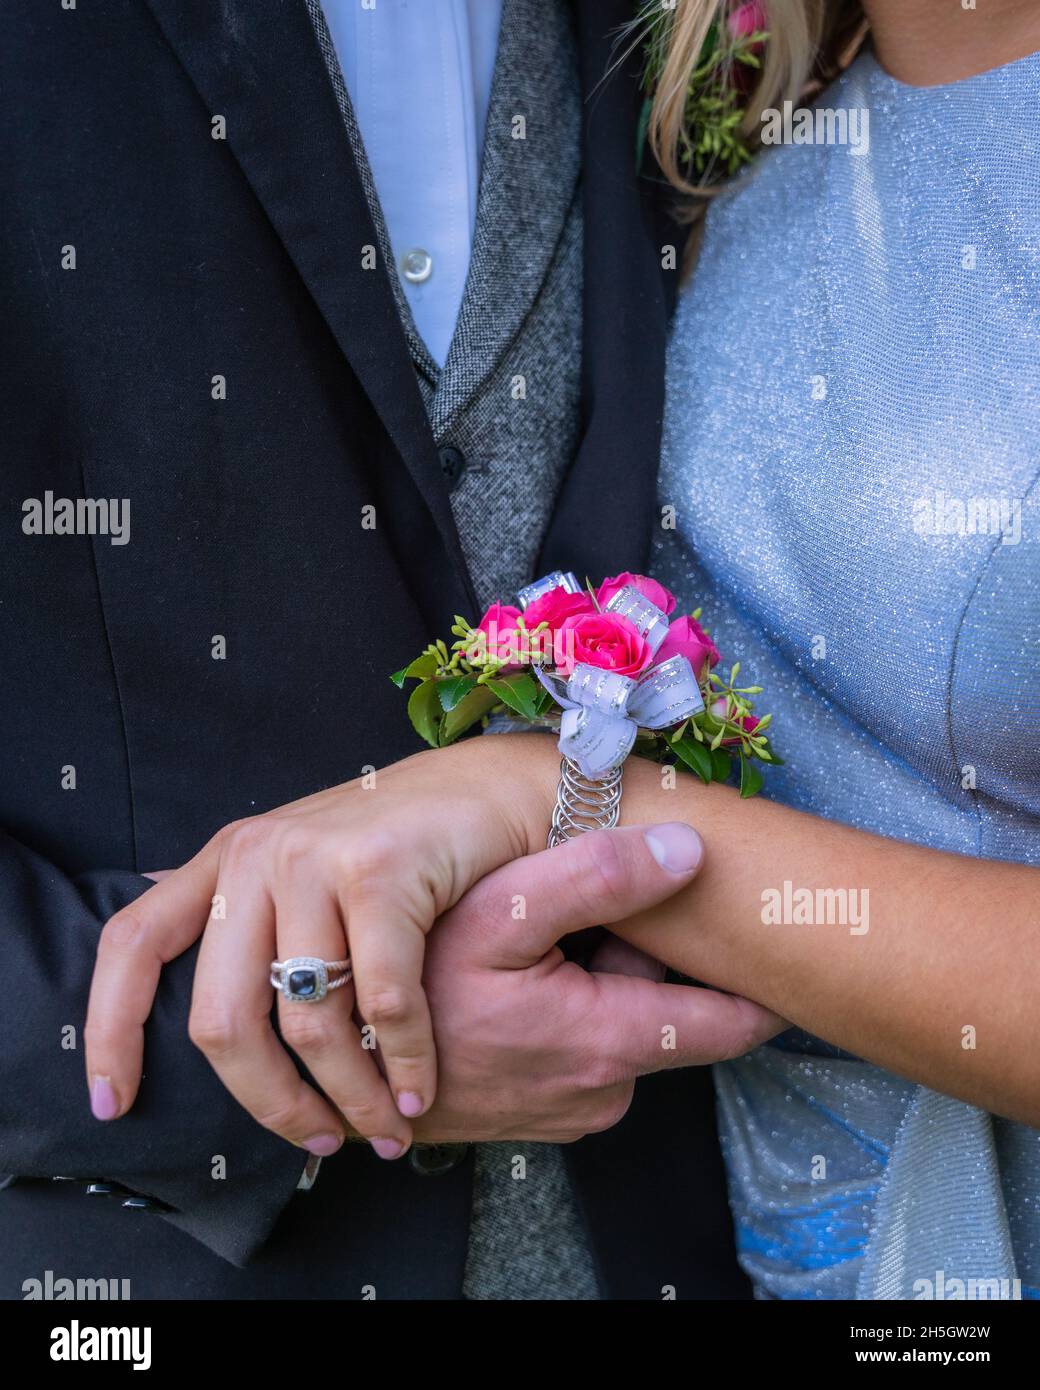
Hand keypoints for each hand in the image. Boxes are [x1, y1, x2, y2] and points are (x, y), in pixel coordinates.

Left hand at [85, 736, 558, 1156]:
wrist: (494, 793)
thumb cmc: (408, 849)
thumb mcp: (311, 871)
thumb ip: (257, 922)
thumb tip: (196, 1009)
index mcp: (228, 860)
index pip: (132, 943)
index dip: (112, 1030)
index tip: (113, 1105)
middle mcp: (256, 854)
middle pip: (221, 1017)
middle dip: (268, 1102)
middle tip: (317, 1139)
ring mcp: (314, 859)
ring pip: (308, 1021)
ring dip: (351, 1096)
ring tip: (384, 1129)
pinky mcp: (378, 872)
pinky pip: (383, 1003)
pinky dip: (403, 1063)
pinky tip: (417, 1092)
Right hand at [401, 823, 782, 1143]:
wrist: (347, 1070)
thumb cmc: (412, 986)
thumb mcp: (497, 912)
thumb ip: (595, 876)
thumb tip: (691, 849)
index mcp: (605, 1044)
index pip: (730, 1023)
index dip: (760, 976)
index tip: (787, 932)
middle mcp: (601, 1094)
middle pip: (667, 1012)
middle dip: (646, 957)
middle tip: (589, 908)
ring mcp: (571, 1111)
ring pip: (625, 1029)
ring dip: (603, 982)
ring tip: (539, 943)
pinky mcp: (546, 1115)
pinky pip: (588, 1053)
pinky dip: (575, 1012)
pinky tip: (525, 980)